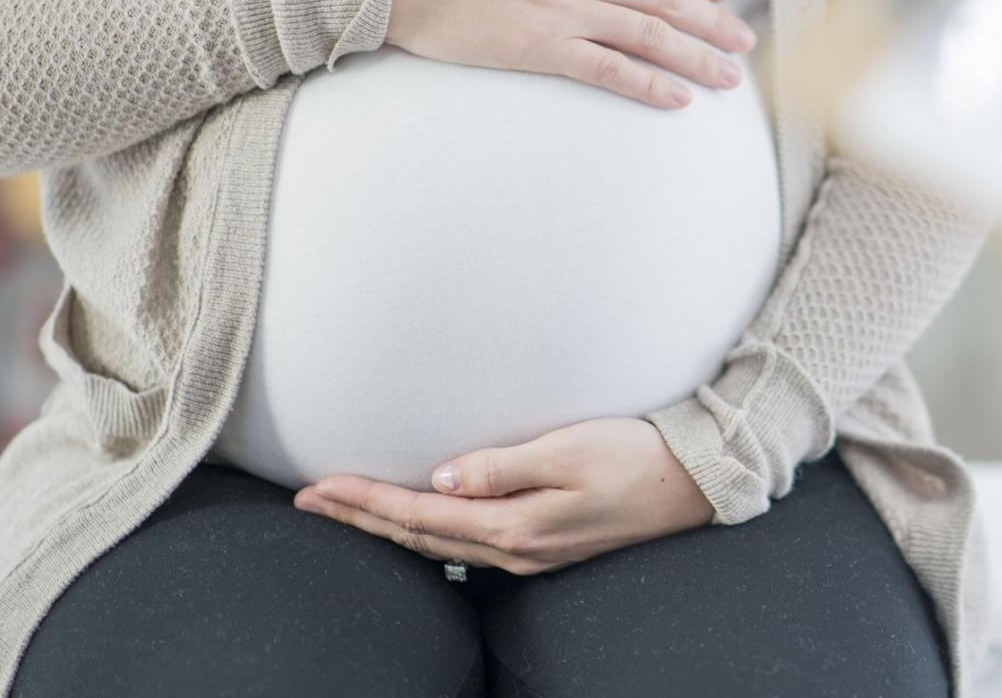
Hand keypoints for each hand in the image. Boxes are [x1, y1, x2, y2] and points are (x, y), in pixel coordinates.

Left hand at [293, 418, 715, 574]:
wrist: (695, 483)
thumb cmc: (637, 455)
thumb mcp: (569, 450)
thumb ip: (501, 466)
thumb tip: (438, 480)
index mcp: (516, 527)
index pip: (419, 515)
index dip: (364, 500)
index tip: (317, 486)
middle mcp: (516, 549)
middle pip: (417, 537)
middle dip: (359, 518)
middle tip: (307, 501)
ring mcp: (531, 552)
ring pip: (438, 546)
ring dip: (386, 527)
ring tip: (345, 510)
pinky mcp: (544, 544)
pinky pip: (464, 545)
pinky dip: (425, 532)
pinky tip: (415, 522)